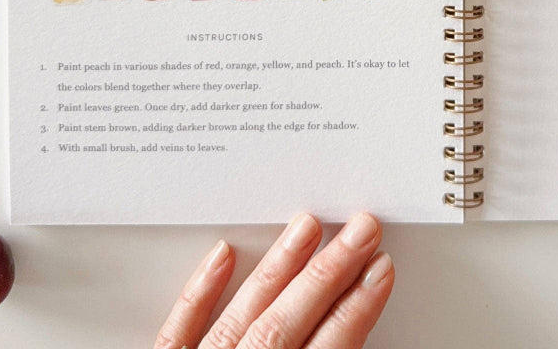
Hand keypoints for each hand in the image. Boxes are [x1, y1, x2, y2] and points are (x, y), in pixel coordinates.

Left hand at [154, 213, 393, 348]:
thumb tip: (355, 332)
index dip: (357, 308)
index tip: (380, 270)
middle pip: (286, 322)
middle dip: (330, 272)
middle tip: (362, 229)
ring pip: (240, 315)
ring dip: (279, 267)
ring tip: (308, 225)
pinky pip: (177, 331)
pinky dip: (201, 292)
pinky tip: (222, 254)